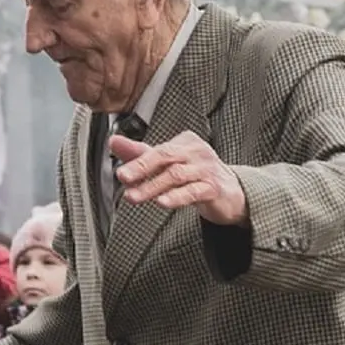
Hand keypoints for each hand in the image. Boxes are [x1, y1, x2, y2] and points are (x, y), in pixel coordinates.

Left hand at [112, 131, 247, 226]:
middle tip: (122, 178)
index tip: (120, 173)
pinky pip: (194, 191)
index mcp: (184, 142)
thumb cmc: (196, 174)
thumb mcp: (168, 163)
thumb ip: (140, 153)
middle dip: (142, 167)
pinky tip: (163, 203)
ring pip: (177, 176)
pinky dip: (177, 197)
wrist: (231, 192)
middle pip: (166, 157)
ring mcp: (207, 169)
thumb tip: (113, 141)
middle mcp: (197, 151)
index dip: (137, 161)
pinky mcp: (215, 188)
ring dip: (153, 187)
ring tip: (134, 197)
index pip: (157, 150)